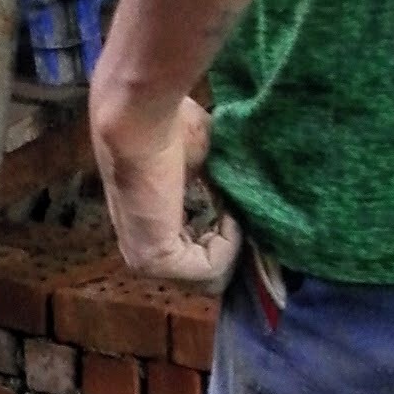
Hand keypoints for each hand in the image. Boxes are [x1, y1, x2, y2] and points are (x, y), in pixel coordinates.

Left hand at [87, 73, 241, 291]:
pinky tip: (229, 215)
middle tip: (248, 218)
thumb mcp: (205, 163)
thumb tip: (251, 205)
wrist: (142, 117)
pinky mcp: (156, 261)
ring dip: (232, 242)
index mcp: (151, 228)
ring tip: (234, 208)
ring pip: (210, 275)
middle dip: (235, 249)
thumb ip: (220, 190)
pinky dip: (229, 243)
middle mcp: (144, 250)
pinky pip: (209, 269)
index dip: (229, 238)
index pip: (197, 255)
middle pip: (205, 273)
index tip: (246, 212)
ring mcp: (146, 260)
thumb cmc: (168, 126)